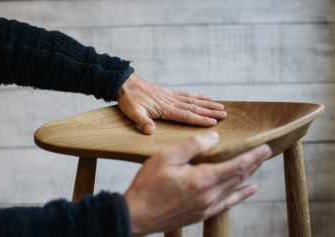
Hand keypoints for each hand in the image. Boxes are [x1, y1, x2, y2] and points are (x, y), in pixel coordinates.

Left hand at [117, 74, 225, 134]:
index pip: (186, 115)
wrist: (124, 83)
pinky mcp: (169, 93)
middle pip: (194, 107)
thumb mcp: (132, 112)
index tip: (213, 122)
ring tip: (221, 106)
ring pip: (193, 100)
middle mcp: (171, 101)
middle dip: (210, 112)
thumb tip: (151, 131)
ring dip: (208, 104)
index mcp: (165, 108)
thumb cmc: (128, 99)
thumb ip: (142, 121)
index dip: (200, 119)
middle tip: (224, 114)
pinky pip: (187, 94)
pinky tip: (206, 96)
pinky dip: (198, 96)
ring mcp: (171, 96)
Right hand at [124, 131, 271, 234]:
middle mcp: (209, 195)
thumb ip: (193, 145)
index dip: (252, 156)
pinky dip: (240, 195)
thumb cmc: (149, 184)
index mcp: (202, 179)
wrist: (137, 214)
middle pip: (239, 176)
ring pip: (235, 188)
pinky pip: (227, 203)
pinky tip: (248, 190)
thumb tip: (215, 137)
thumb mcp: (167, 157)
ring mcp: (206, 207)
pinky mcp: (201, 214)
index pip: (236, 165)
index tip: (265, 148)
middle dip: (254, 163)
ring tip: (258, 166)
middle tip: (266, 152)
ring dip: (249, 175)